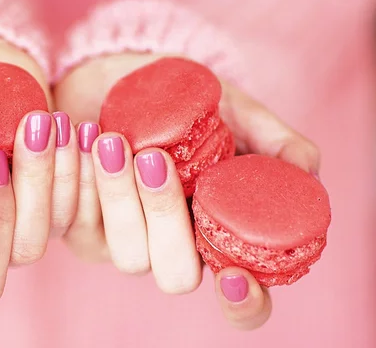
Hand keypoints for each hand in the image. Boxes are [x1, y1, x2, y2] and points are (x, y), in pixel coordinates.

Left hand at [54, 53, 319, 329]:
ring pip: (124, 253)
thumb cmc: (183, 99)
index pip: (242, 295)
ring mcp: (125, 242)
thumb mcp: (234, 111)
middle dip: (166, 219)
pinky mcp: (79, 225)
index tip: (234, 276)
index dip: (244, 302)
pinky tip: (79, 134)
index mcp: (217, 231)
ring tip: (110, 138)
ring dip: (116, 196)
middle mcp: (172, 247)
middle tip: (154, 158)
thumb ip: (272, 142)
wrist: (117, 77)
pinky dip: (77, 179)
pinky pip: (72, 223)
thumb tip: (307, 171)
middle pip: (176, 276)